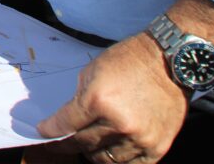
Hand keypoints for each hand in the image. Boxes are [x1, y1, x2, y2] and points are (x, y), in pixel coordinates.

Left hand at [37, 33, 187, 162]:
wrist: (169, 61)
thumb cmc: (130, 60)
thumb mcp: (93, 70)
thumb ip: (80, 97)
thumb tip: (68, 118)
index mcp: (98, 101)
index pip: (66, 124)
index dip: (50, 131)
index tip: (43, 133)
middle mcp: (119, 124)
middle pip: (83, 144)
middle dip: (67, 143)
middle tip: (61, 141)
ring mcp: (139, 138)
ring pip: (105, 159)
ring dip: (92, 153)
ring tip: (88, 145)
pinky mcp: (158, 147)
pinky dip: (118, 160)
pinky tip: (111, 150)